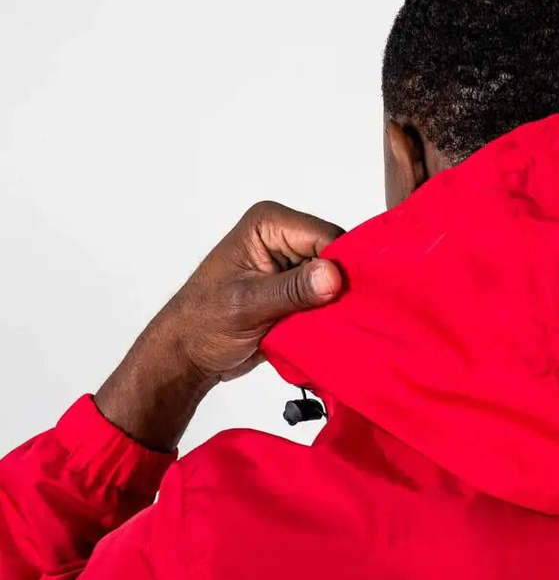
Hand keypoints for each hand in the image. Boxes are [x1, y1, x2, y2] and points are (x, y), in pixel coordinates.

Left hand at [95, 201, 343, 450]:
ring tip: (333, 326)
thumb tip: (332, 276)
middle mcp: (285, 237)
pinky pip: (328, 297)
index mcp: (269, 224)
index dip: (343, 265)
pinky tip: (328, 329)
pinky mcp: (297, 289)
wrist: (187, 356)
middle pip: (337, 256)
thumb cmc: (202, 324)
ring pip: (337, 279)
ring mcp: (292, 264)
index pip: (326, 236)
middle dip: (341, 286)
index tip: (350, 297)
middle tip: (344, 316)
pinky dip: (330, 315)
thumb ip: (292, 289)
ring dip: (337, 304)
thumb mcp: (247, 304)